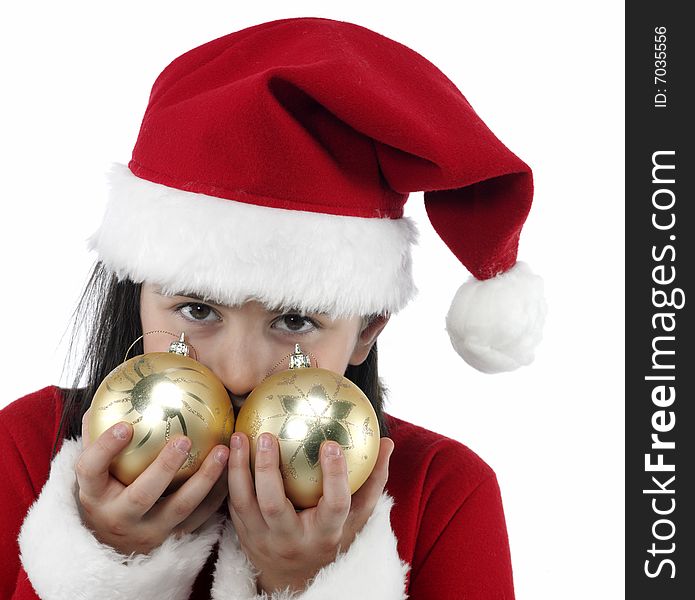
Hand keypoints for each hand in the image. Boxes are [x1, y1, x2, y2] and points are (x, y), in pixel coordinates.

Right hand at [76, 410, 229, 554]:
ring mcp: (148, 531)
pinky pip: (200, 517)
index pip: (91, 470)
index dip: (105, 449)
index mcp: (94, 494)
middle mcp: (119, 517)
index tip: (125, 426)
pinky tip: (233, 469)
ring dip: (204, 479)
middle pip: (142, 495)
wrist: (110, 542)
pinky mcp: (172, 538)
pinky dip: (218, 494)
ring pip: (180, 508)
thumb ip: (99, 432)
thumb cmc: (105, 489)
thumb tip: (112, 388)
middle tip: (184, 440)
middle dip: (164, 468)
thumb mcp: (94, 467)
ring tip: (222, 451)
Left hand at [227, 431, 393, 594]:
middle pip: (275, 506)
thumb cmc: (333, 538)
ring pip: (245, 505)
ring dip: (239, 469)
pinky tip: (228, 450)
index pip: (333, 506)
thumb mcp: (358, 518)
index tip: (332, 444)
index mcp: (325, 534)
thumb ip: (372, 481)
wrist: (296, 579)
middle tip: (267, 436)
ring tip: (240, 436)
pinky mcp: (244, 536)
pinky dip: (229, 478)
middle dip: (268, 470)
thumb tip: (386, 443)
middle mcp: (292, 540)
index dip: (334, 477)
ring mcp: (264, 541)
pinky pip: (232, 505)